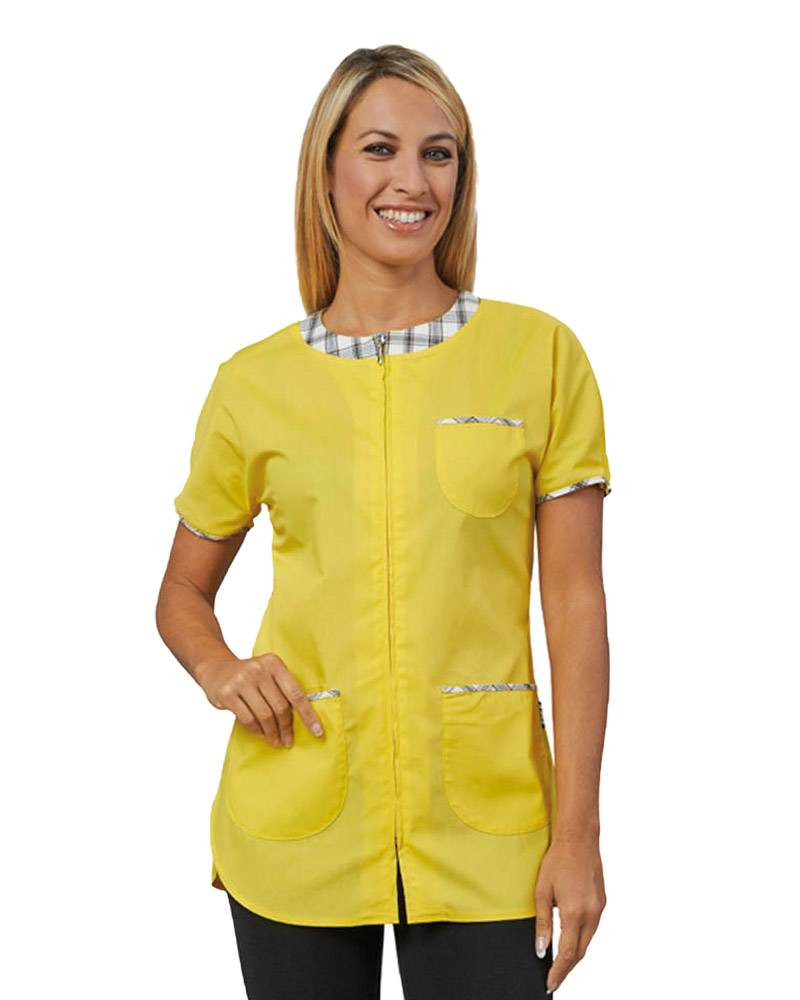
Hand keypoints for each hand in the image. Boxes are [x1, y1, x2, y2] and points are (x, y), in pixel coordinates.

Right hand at [196, 652, 324, 747]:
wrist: (215, 667)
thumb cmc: (248, 675)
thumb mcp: (267, 673)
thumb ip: (282, 689)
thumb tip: (302, 719)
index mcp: (273, 663)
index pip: (296, 692)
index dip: (308, 714)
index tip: (317, 731)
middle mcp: (258, 670)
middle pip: (280, 707)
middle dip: (286, 728)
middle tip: (288, 741)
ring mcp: (241, 681)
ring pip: (264, 715)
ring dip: (272, 732)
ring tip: (275, 741)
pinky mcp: (227, 694)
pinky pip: (247, 719)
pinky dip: (256, 730)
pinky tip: (260, 733)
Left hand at [534, 833, 605, 992]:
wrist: (579, 839)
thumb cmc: (557, 861)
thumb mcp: (542, 892)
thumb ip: (542, 924)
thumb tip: (541, 949)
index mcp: (574, 914)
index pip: (566, 954)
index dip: (558, 972)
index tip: (550, 984)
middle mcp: (591, 915)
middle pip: (580, 953)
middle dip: (567, 969)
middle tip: (554, 979)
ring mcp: (599, 909)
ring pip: (587, 942)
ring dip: (574, 955)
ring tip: (560, 964)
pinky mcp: (602, 903)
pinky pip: (592, 928)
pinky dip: (581, 939)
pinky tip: (571, 940)